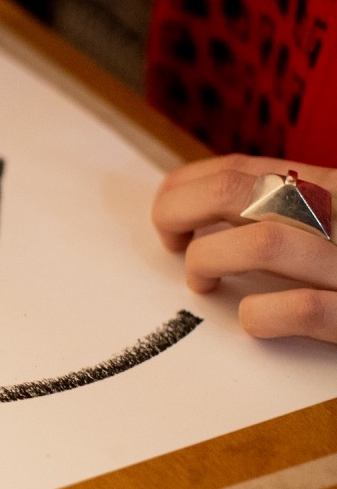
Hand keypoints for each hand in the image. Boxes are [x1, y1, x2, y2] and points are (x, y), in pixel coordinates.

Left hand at [151, 154, 336, 342]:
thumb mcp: (331, 217)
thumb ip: (285, 207)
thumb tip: (201, 208)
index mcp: (333, 188)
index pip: (241, 169)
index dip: (185, 187)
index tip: (167, 212)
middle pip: (236, 192)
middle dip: (179, 212)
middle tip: (171, 243)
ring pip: (262, 242)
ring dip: (211, 260)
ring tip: (203, 282)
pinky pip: (302, 308)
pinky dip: (262, 315)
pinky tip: (254, 319)